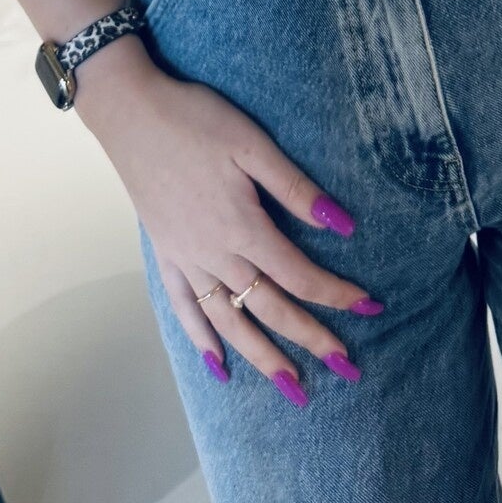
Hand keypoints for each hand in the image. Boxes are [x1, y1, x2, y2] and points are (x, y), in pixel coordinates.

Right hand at [79, 38, 379, 405]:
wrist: (131, 114)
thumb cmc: (195, 121)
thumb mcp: (252, 144)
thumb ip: (295, 188)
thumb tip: (342, 225)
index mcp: (242, 227)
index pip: (299, 275)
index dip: (336, 294)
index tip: (370, 308)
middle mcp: (215, 254)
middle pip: (270, 309)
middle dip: (312, 339)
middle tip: (347, 367)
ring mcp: (186, 260)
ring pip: (229, 323)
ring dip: (263, 358)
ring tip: (292, 388)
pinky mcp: (165, 255)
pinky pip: (185, 309)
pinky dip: (202, 341)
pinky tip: (218, 366)